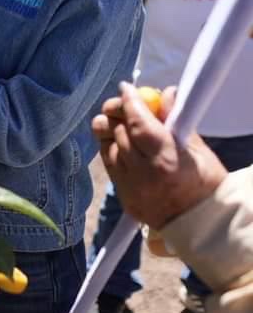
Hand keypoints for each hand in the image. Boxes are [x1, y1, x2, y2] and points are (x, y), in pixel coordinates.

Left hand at [91, 82, 226, 228]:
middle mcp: (142, 174)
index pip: (138, 123)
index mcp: (166, 160)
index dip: (129, 102)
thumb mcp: (197, 149)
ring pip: (106, 147)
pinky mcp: (122, 197)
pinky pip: (108, 165)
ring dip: (110, 131)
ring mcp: (129, 187)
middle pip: (117, 132)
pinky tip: (120, 144)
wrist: (204, 225)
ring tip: (121, 124)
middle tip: (123, 104)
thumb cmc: (206, 184)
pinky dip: (111, 150)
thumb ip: (176, 120)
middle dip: (118, 113)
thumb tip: (166, 93)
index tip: (125, 88)